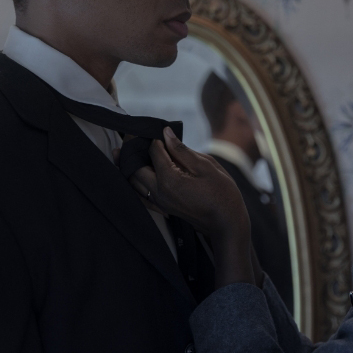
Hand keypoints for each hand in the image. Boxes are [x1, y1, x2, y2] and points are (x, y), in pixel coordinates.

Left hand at [131, 127, 254, 287]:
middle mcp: (160, 192)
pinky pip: (140, 195)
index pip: (153, 152)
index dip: (154, 138)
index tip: (156, 129)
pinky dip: (134, 183)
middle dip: (133, 151)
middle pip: (135, 168)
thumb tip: (166, 134)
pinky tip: (135, 174)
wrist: (226, 222)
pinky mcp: (162, 208)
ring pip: (133, 183)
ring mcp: (160, 202)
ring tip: (126, 152)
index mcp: (170, 179)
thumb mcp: (206, 166)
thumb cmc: (222, 193)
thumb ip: (182, 150)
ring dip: (129, 167)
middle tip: (134, 137)